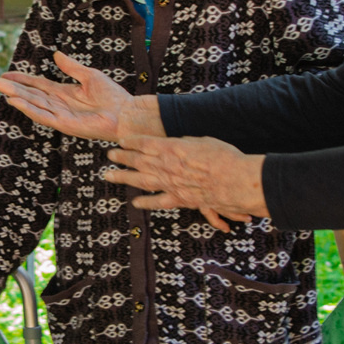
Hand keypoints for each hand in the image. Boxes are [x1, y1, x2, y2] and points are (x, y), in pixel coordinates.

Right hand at [0, 52, 162, 141]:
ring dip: (15, 96)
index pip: (37, 85)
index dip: (21, 79)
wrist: (126, 113)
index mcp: (63, 93)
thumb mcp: (89, 75)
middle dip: (11, 87)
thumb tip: (55, 55)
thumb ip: (71, 67)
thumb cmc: (112, 97)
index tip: (5, 74)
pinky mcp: (64, 125)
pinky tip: (16, 101)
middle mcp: (58, 104)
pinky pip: (43, 116)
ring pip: (32, 104)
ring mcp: (60, 115)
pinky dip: (29, 109)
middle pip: (30, 94)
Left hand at [104, 136, 268, 227]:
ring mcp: (170, 184)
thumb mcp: (202, 140)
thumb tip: (177, 144)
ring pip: (140, 180)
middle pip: (137, 160)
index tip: (121, 141)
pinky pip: (158, 201)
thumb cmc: (223, 157)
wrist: (234, 181)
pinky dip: (145, 202)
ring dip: (123, 177)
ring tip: (109, 176)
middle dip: (122, 157)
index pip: (145, 143)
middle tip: (110, 156)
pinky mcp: (179, 199)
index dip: (131, 142)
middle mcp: (166, 166)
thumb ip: (185, 143)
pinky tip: (135, 202)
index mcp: (171, 148)